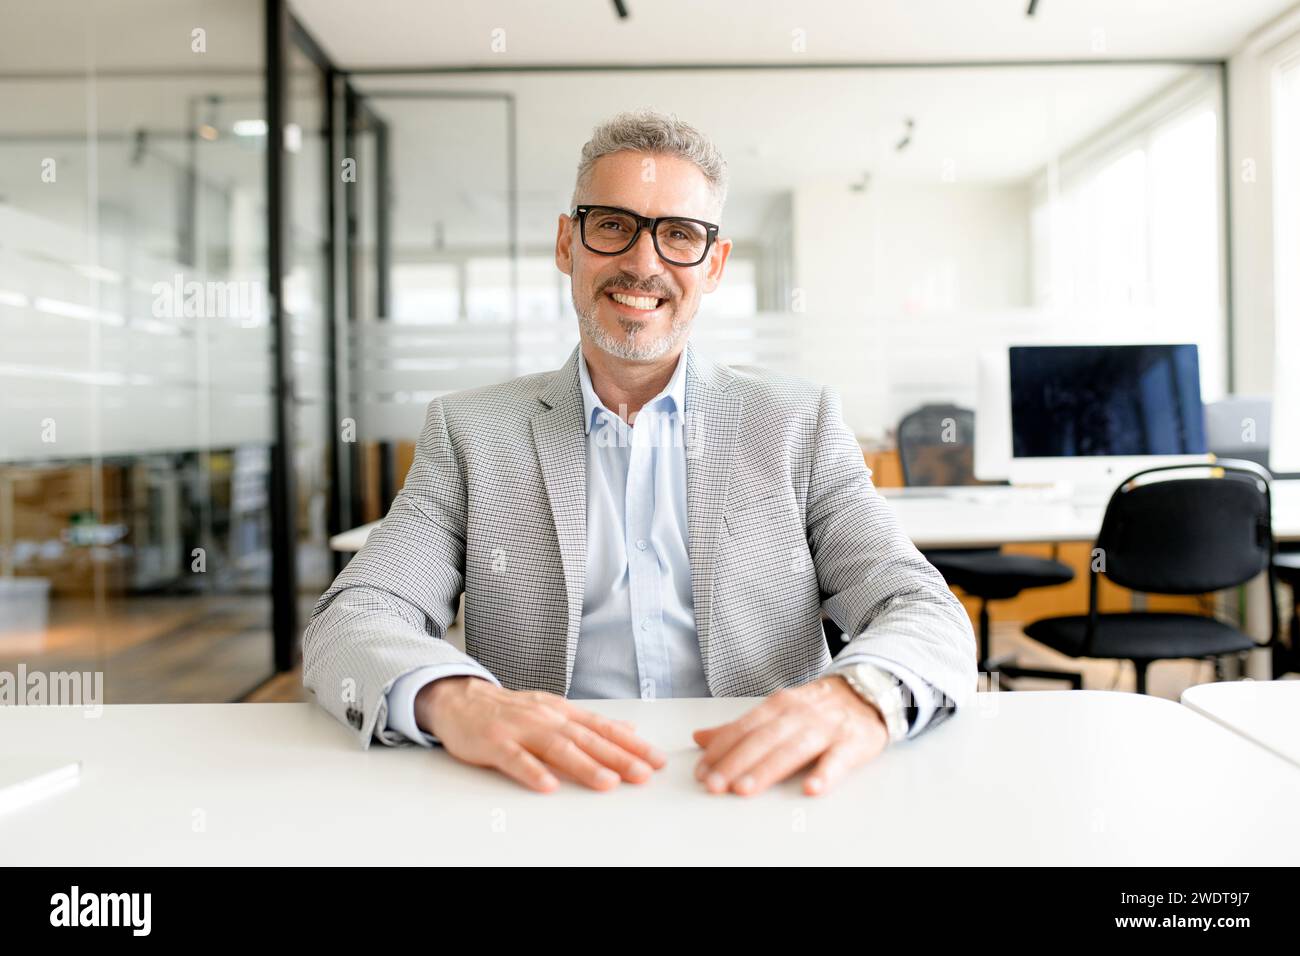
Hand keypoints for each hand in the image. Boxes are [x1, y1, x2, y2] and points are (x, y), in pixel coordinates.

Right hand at [416, 676, 667, 792]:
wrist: (461, 699)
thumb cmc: (511, 710)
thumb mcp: (555, 711)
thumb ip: (590, 723)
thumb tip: (630, 729)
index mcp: (563, 712)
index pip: (603, 729)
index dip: (632, 745)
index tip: (657, 760)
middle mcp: (546, 718)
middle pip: (587, 739)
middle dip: (619, 757)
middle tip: (644, 774)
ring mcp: (520, 729)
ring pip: (557, 748)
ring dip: (584, 766)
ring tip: (608, 782)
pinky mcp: (494, 742)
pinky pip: (515, 759)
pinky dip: (532, 772)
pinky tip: (548, 785)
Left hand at [692, 676, 888, 796]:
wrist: (868, 692)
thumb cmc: (817, 708)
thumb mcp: (777, 710)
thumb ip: (740, 727)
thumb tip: (700, 738)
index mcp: (778, 705)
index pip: (743, 727)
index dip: (721, 749)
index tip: (701, 770)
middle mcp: (799, 714)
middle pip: (762, 739)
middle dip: (735, 762)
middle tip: (713, 785)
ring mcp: (826, 728)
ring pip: (792, 749)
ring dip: (766, 770)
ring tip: (744, 789)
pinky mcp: (852, 743)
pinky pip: (837, 760)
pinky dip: (825, 774)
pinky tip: (811, 788)